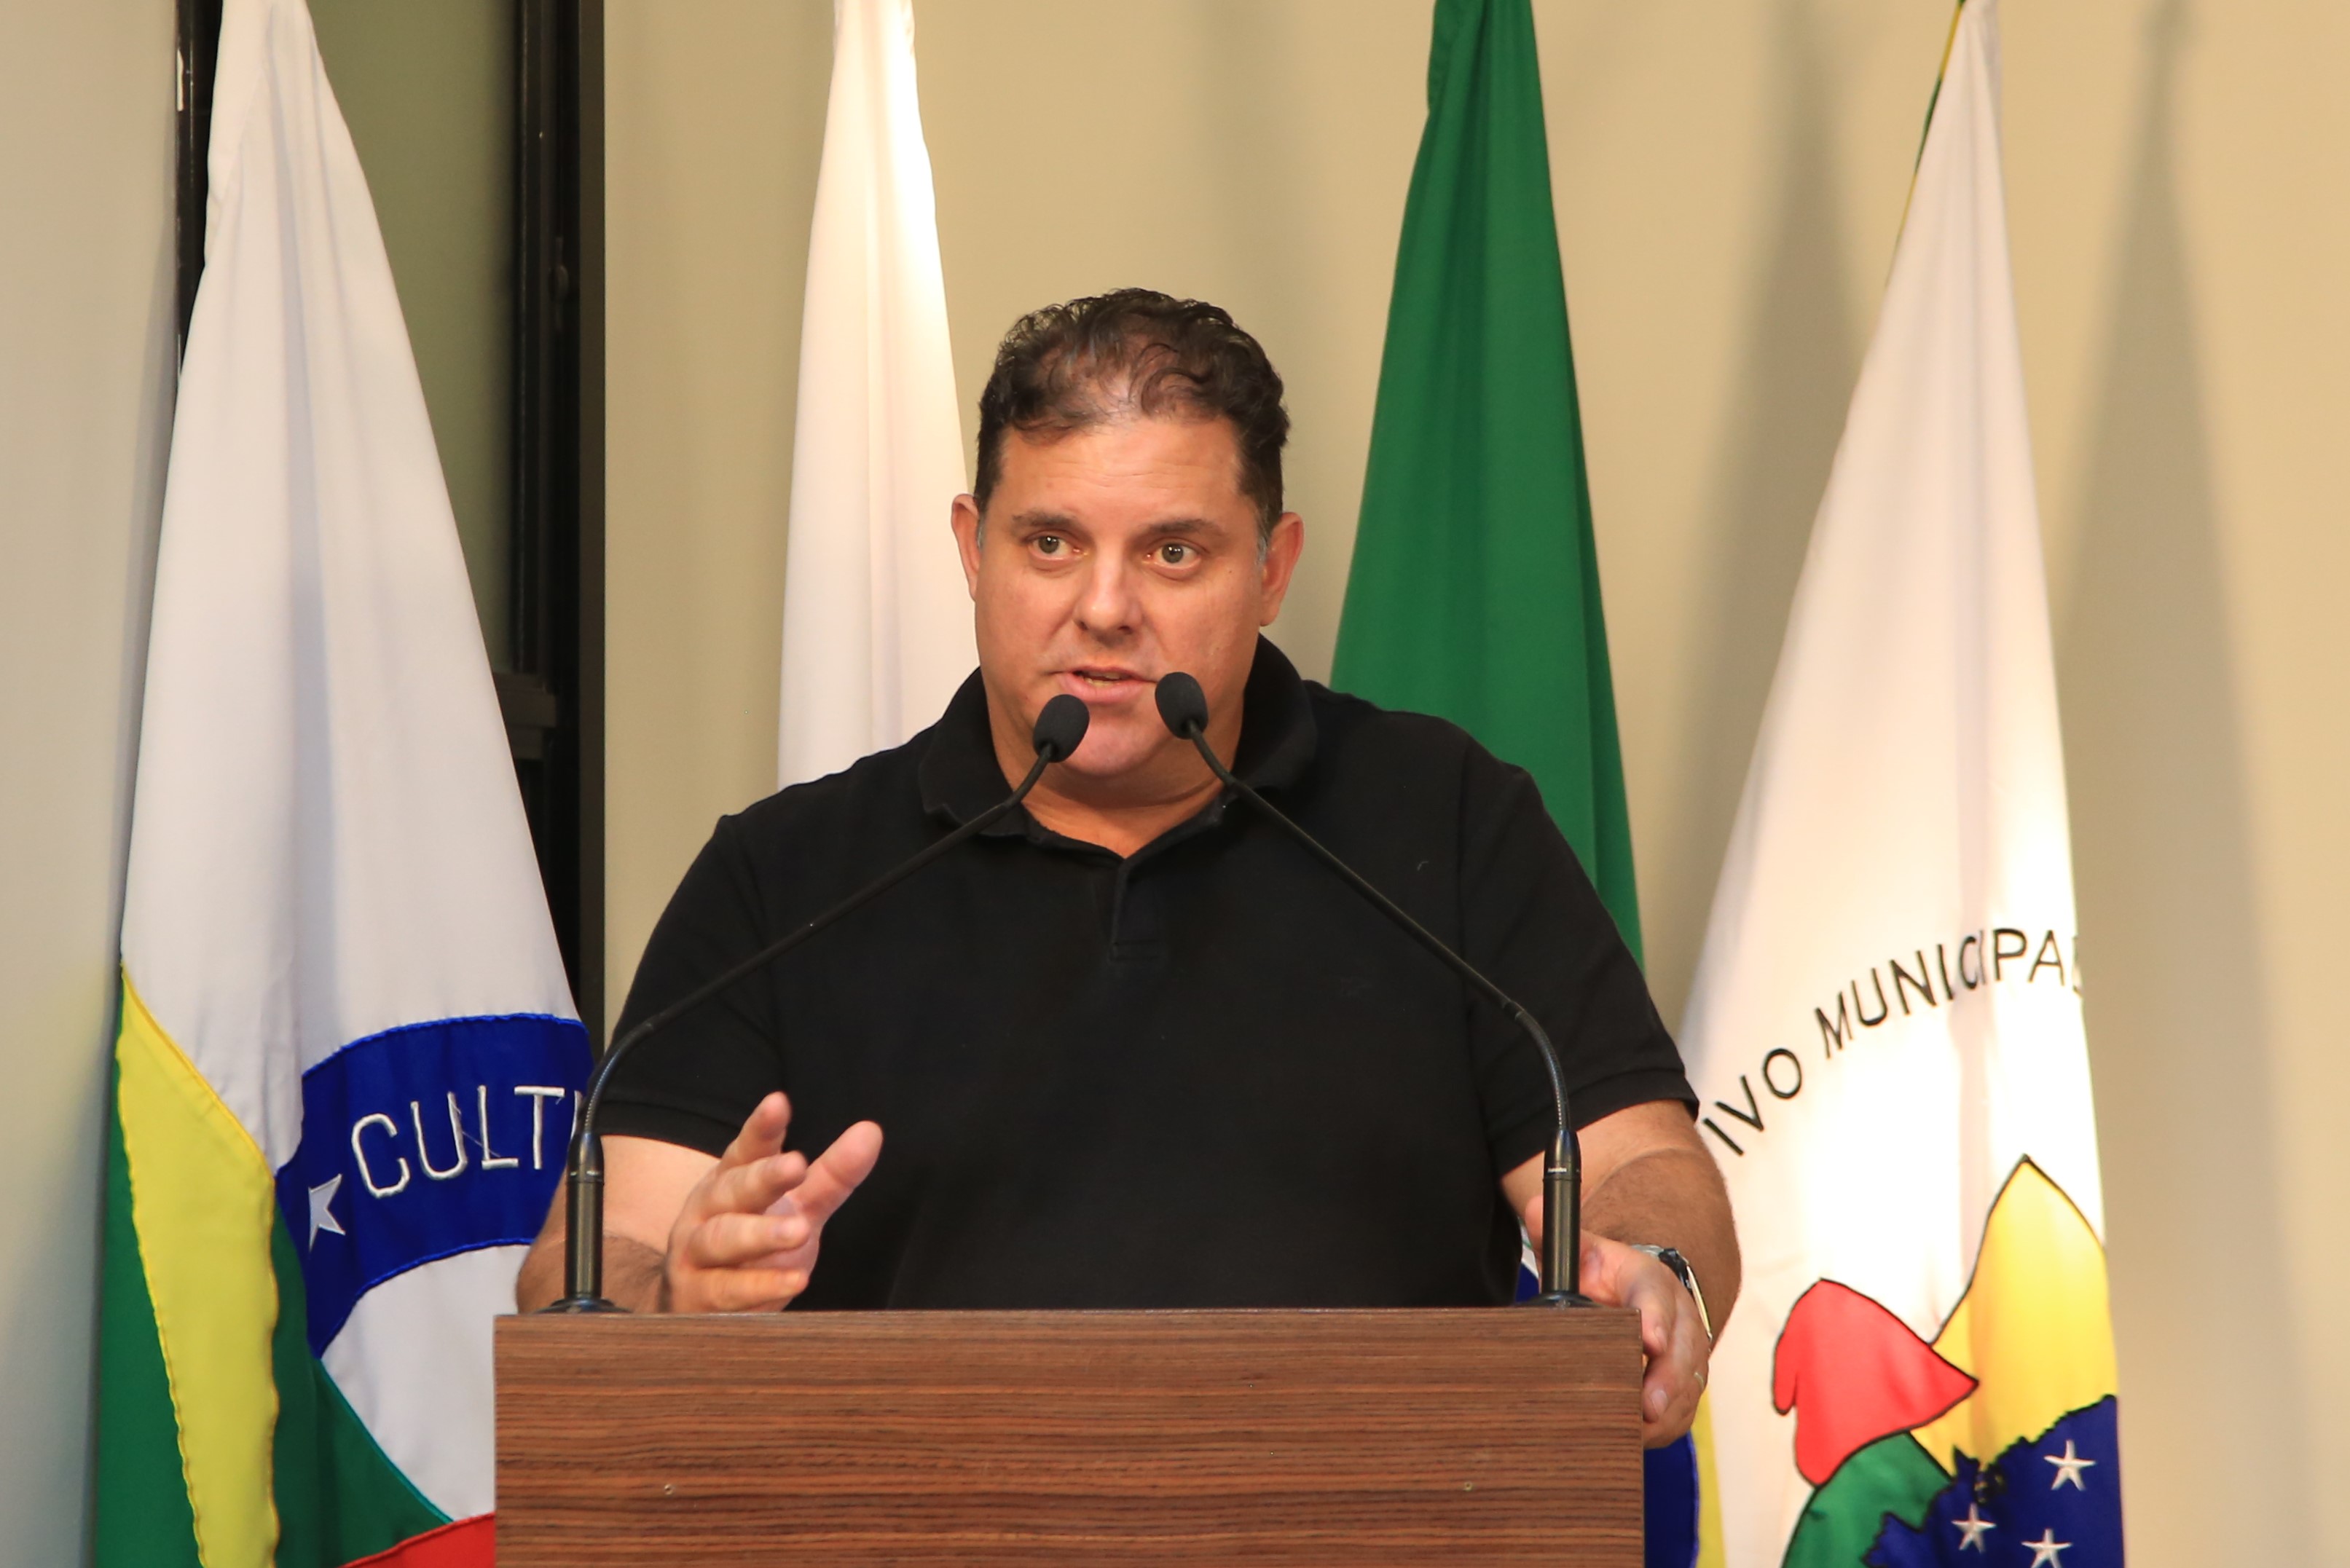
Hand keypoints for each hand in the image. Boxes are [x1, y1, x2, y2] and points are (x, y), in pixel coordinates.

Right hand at [660, 1092, 881, 1312]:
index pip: (746, 1150)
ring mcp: (695, 1255)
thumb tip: (871, 1130)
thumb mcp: (796, 1208)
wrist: (695, 1304)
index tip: (779, 1102)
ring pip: (722, 1238)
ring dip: (759, 1233)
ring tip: (799, 1231)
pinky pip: (725, 1291)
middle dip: (763, 1177)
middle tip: (797, 1164)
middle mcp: (707, 1212)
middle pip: (733, 1189)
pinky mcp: (697, 1298)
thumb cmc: (752, 1246)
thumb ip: (832, 1175)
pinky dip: (759, 1287)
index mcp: (731, 1181)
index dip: (761, 1128)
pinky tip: (794, 1282)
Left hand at [1576, 1232, 1710, 1446]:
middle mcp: (1678, 1317)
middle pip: (1683, 1349)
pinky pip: (1685, 1409)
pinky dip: (1667, 1425)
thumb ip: (1556, 1236)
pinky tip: (1643, 1438)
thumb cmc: (1607, 1277)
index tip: (1650, 1341)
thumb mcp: (1584, 1253)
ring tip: (1644, 1430)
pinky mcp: (1686, 1383)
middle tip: (1648, 1405)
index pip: (1657, 1296)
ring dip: (1670, 1409)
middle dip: (1668, 1379)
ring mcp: (1687, 1353)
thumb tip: (1534, 1210)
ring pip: (1689, 1383)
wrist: (1640, 1294)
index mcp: (1651, 1280)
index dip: (1656, 1320)